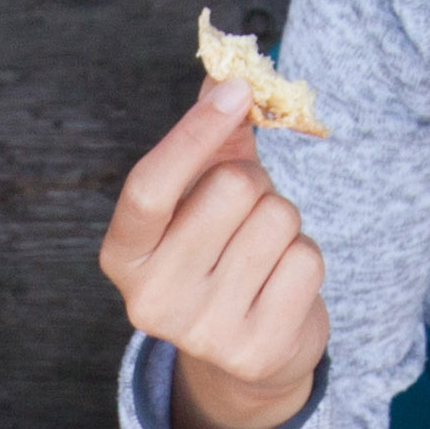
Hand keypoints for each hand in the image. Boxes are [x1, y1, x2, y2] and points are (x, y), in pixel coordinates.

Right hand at [100, 86, 328, 428]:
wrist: (247, 356)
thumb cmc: (220, 255)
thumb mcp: (200, 200)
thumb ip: (210, 141)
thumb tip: (227, 72)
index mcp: (123, 257)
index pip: (149, 187)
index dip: (193, 133)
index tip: (235, 90)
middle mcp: (152, 300)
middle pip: (231, 190)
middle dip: (254, 184)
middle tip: (246, 214)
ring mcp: (203, 332)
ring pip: (277, 219)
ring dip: (284, 222)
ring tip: (264, 254)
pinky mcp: (257, 350)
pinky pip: (306, 260)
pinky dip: (305, 259)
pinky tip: (281, 283)